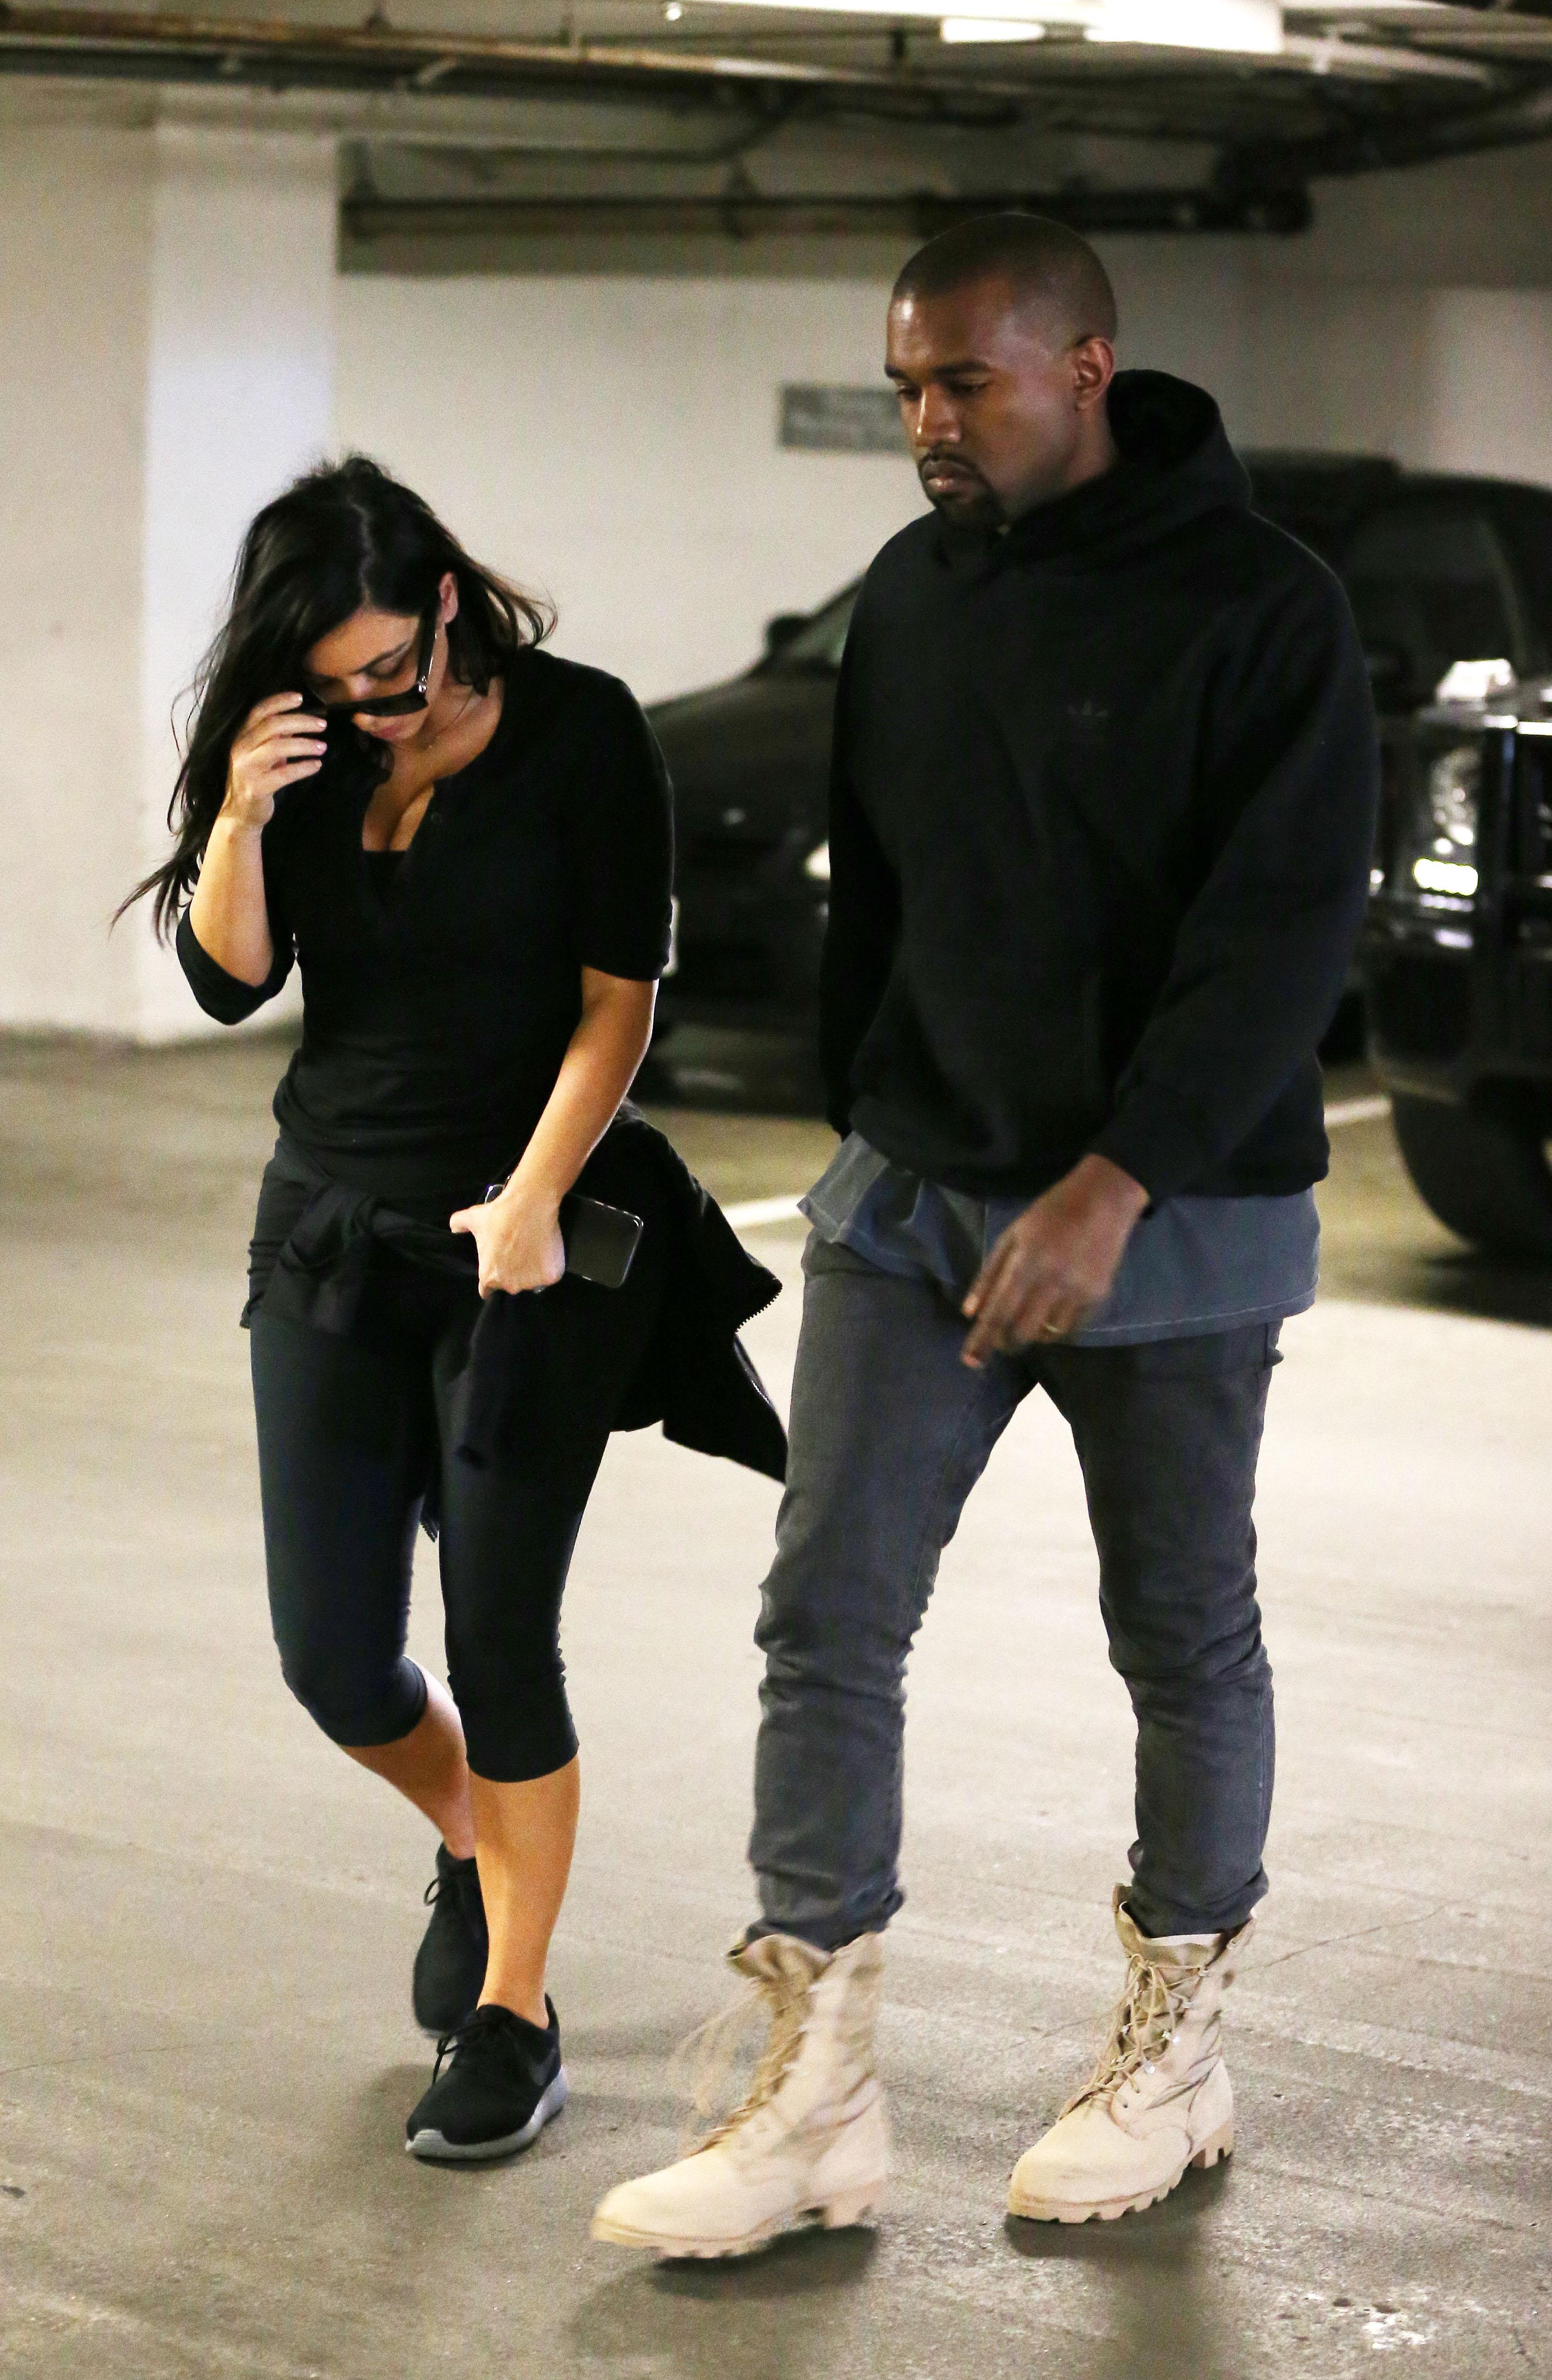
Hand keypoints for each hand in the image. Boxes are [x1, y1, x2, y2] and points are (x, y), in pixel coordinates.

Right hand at [221, 692, 327, 830]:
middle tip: (322, 725)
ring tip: (323, 747)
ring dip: (304, 744)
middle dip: (300, 722)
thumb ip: (275, 737)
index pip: (259, 711)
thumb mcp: (263, 754)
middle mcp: (240, 749)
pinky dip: (303, 768)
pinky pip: (284, 774)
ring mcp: (246, 768)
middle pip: (272, 726)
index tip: (300, 698)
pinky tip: (316, 765)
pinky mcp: (256, 787)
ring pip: (277, 747)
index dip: (279, 701)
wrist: (241, 814)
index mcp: (241, 737)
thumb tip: (299, 720)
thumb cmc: (256, 779)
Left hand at [449, 1182, 565, 1298]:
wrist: (529, 1205)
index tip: (501, 1267)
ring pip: (532, 1281)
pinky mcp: (550, 1276)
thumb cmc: (499, 1214)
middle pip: (512, 1284)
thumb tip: (453, 1228)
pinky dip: (550, 1266)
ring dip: (532, 1270)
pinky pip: (550, 1275)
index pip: (488, 1290)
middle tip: (519, 1251)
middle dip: (514, 1272)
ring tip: (533, 1249)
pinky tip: (546, 1250)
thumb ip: (458, 1224)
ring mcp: (531, 1282)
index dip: (493, 1280)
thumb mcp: (473, 1218)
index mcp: (488, 1277)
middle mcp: (510, 1285)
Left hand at [960, 1155, 1148, 1366]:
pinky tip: (1052, 1312)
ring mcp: (1079, 1291)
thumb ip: (989, 1274)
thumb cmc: (1050, 1213)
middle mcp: (1052, 1281)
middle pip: (1023, 1332)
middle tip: (1000, 1339)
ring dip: (1033, 1334)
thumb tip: (970, 1313)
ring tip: (1029, 1318)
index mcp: (1026, 1263)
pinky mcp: (1099, 1296)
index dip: (982, 1340)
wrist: (1104, 1199)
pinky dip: (1057, 1327)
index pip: (998, 1312)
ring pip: (1049, 1334)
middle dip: (1006, 1342)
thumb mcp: (1011, 1235)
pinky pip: (1073, 1328)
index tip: (969, 1361)